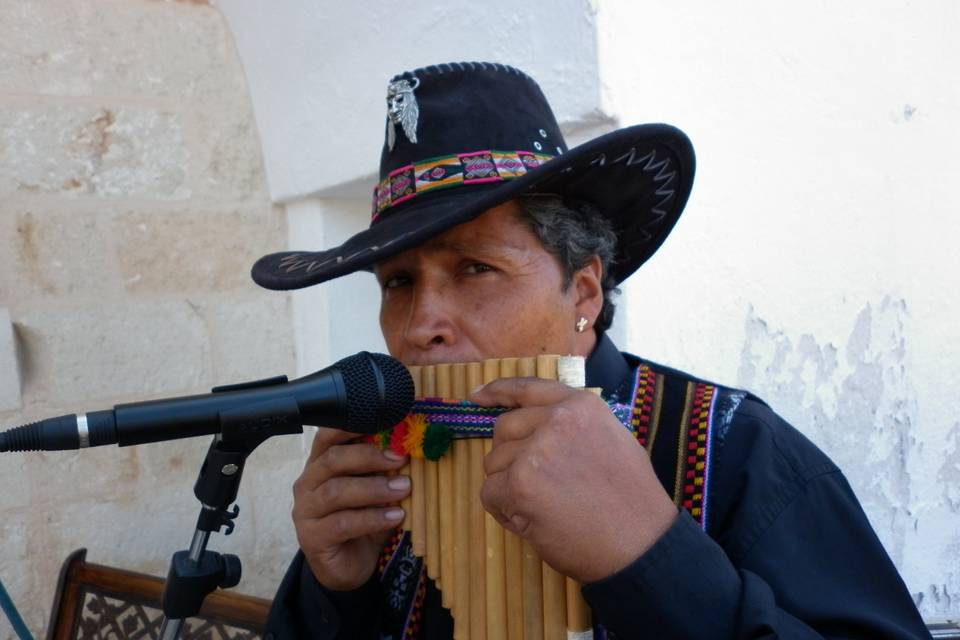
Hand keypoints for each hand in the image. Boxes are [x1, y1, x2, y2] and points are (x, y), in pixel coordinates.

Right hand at [291, 428, 409, 589]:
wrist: (349, 566)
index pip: (327, 437)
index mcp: (321, 464)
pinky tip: (395, 517)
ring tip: (403, 488)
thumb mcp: (375, 490)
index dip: (351, 426)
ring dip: (374, 488)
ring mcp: (306, 511)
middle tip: (400, 458)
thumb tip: (410, 446)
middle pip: (333, 460)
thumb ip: (384, 470)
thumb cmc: (363, 520)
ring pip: (336, 491)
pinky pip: (342, 523)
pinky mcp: (312, 538)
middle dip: (369, 456)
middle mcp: (308, 483)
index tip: (382, 420)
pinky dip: (372, 518)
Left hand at [473, 378, 677, 583]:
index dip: (498, 391)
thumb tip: (536, 426)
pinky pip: (489, 493)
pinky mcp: (521, 484)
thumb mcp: (611, 441)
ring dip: (509, 487)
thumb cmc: (630, 502)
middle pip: (504, 428)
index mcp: (582, 405)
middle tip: (535, 485)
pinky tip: (533, 522)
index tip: (477, 396)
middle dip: (509, 456)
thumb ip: (573, 426)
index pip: (528, 387)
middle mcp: (558, 420)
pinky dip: (503, 511)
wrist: (641, 545)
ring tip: (545, 508)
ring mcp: (537, 450)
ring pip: (494, 463)